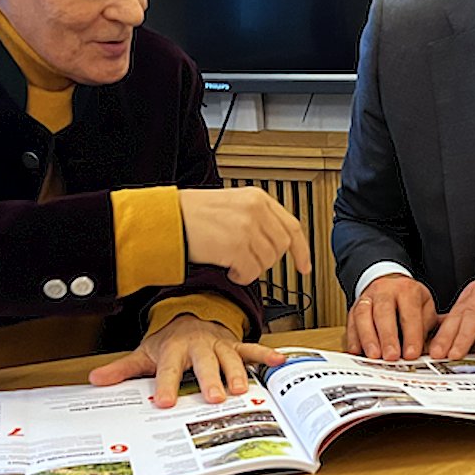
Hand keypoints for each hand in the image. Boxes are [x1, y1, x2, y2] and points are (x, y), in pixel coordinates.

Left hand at [88, 314, 285, 407]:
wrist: (191, 317)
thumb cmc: (170, 342)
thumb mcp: (145, 353)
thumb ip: (123, 369)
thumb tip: (96, 379)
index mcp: (174, 348)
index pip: (168, 369)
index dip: (165, 385)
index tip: (162, 402)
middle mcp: (199, 345)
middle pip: (204, 363)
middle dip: (209, 380)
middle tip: (213, 398)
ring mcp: (219, 344)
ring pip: (230, 358)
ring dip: (237, 373)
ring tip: (242, 390)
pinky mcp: (235, 345)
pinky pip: (251, 350)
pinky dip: (265, 355)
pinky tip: (278, 361)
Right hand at [178, 187, 311, 283]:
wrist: (169, 220)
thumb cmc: (192, 214)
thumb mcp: (232, 205)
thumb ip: (256, 219)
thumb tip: (272, 242)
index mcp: (257, 198)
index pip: (292, 227)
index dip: (302, 250)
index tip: (304, 266)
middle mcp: (256, 210)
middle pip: (281, 247)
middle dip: (267, 261)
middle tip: (249, 261)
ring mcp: (247, 228)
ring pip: (267, 262)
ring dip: (251, 269)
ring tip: (232, 262)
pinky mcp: (236, 246)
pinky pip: (251, 272)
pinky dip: (241, 276)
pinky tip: (228, 268)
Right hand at [345, 275, 437, 360]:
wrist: (390, 284)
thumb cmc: (410, 300)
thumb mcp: (425, 308)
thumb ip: (425, 328)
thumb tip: (424, 351)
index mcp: (407, 290)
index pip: (409, 314)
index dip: (411, 335)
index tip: (411, 354)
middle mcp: (384, 291)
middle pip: (383, 312)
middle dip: (387, 336)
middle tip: (391, 356)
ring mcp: (367, 298)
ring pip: (363, 315)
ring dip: (368, 337)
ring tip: (374, 356)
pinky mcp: (354, 308)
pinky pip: (350, 322)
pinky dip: (353, 338)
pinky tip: (357, 352)